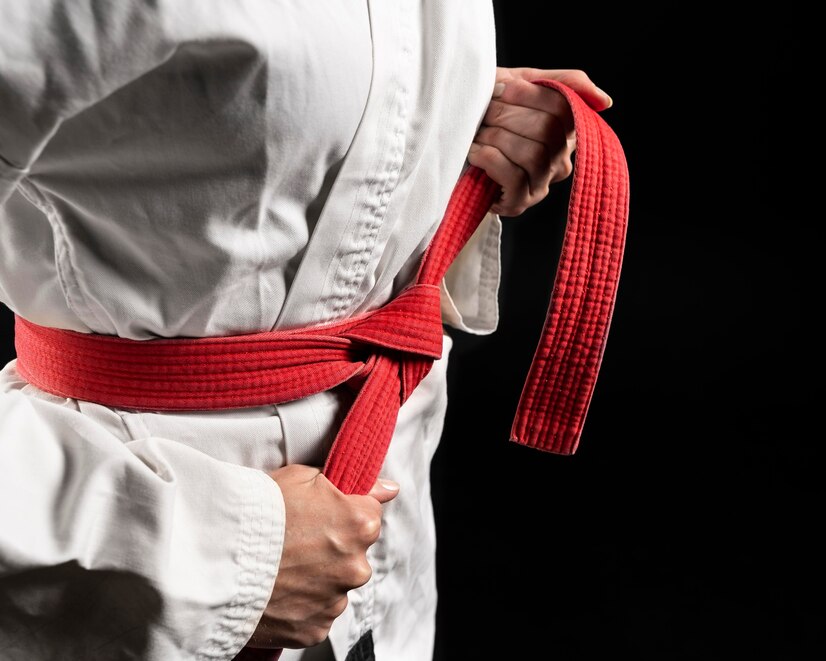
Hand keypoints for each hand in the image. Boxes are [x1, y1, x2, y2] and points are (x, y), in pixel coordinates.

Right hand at [246, 464, 398, 648]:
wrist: (216, 556)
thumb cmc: (258, 511)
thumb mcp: (303, 477)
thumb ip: (353, 484)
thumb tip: (389, 488)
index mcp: (360, 524)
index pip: (369, 514)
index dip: (342, 511)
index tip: (319, 514)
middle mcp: (356, 566)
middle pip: (354, 553)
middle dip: (332, 547)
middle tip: (296, 541)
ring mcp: (336, 600)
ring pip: (336, 585)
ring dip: (318, 577)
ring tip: (282, 566)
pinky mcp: (315, 628)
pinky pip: (317, 613)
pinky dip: (302, 604)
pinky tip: (280, 589)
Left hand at [468, 67, 612, 216]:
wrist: (454, 141)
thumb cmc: (489, 111)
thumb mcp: (524, 85)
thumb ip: (564, 84)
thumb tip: (605, 102)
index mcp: (566, 131)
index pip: (565, 109)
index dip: (530, 95)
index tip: (499, 88)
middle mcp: (560, 161)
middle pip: (548, 131)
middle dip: (507, 116)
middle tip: (483, 113)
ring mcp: (542, 185)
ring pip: (533, 155)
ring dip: (496, 138)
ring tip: (477, 134)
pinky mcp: (520, 203)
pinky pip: (514, 178)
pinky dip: (489, 159)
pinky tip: (474, 153)